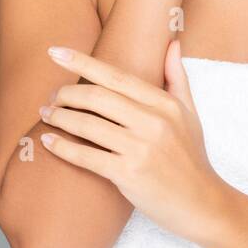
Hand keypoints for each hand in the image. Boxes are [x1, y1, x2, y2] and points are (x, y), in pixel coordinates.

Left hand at [39, 39, 231, 244]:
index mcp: (165, 104)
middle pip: (97, 97)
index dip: (82, 62)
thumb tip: (173, 43)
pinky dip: (63, 147)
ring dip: (59, 117)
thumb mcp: (191, 113)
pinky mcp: (128, 175)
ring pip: (88, 125)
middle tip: (50, 96)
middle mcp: (153, 122)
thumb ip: (177, 77)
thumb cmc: (192, 158)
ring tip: (45, 114)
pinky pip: (86, 156)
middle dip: (66, 94)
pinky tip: (48, 142)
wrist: (202, 204)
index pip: (116, 76)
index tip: (55, 52)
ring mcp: (140, 148)